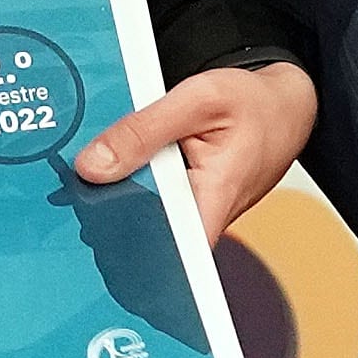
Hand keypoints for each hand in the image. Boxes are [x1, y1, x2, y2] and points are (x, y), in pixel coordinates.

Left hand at [72, 61, 316, 241]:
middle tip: (72, 198)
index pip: (167, 253)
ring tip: (83, 180)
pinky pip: (150, 197)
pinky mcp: (186, 197)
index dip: (126, 257)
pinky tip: (109, 167)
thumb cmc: (256, 104)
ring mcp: (194, 209)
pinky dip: (129, 182)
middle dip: (106, 217)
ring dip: (114, 196)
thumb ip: (144, 131)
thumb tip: (93, 166)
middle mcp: (203, 215)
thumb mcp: (197, 100)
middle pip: (145, 232)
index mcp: (212, 200)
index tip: (89, 243)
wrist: (286, 104)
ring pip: (144, 213)